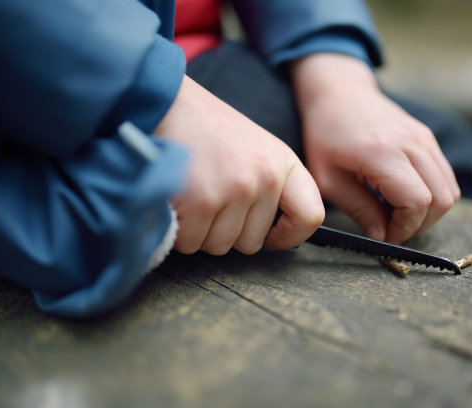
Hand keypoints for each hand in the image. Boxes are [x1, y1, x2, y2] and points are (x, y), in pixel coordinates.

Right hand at [155, 76, 323, 254]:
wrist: (161, 100)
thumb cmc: (202, 127)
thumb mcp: (252, 147)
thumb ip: (268, 185)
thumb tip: (272, 234)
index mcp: (282, 162)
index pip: (310, 216)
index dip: (288, 235)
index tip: (269, 234)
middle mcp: (264, 177)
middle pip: (251, 243)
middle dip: (225, 231)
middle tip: (207, 197)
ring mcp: (234, 189)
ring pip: (219, 246)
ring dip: (199, 231)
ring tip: (190, 194)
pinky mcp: (202, 200)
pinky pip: (191, 242)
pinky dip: (178, 230)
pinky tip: (176, 200)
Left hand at [291, 54, 459, 243]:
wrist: (339, 93)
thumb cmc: (325, 135)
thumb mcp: (328, 179)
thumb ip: (358, 209)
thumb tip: (382, 236)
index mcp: (383, 153)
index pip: (417, 202)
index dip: (404, 228)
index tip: (384, 236)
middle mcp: (412, 143)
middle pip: (442, 200)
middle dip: (419, 225)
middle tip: (391, 229)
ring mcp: (425, 138)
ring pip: (450, 191)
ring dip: (428, 213)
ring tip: (396, 214)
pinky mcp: (428, 138)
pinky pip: (445, 177)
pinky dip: (432, 196)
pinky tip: (403, 197)